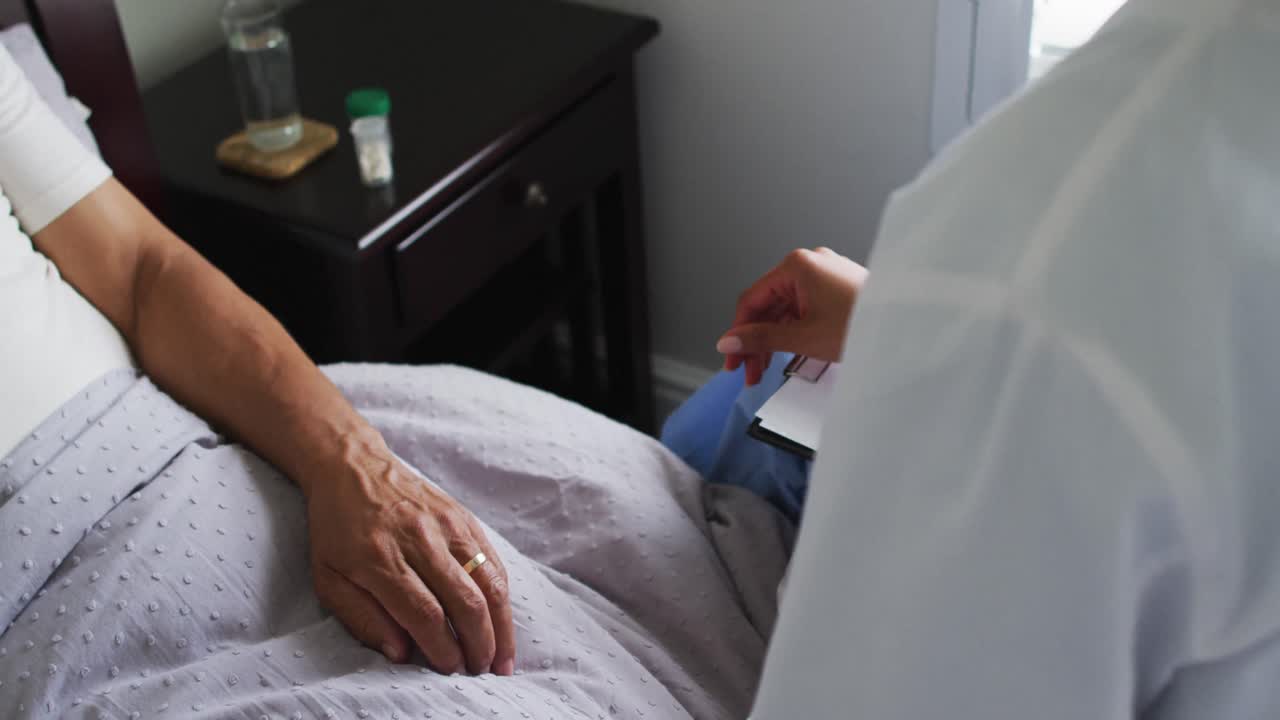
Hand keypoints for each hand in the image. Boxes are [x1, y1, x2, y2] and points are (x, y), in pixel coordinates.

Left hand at [303, 427, 514, 675]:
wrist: (351, 465)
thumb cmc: (335, 528)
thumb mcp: (328, 578)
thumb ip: (362, 618)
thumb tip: (401, 653)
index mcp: (380, 560)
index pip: (425, 613)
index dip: (444, 648)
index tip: (451, 668)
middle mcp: (418, 539)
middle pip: (465, 600)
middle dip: (480, 643)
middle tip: (483, 669)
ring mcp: (446, 524)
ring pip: (488, 580)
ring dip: (501, 622)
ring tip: (504, 653)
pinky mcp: (462, 515)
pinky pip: (492, 558)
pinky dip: (502, 591)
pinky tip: (503, 615)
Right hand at [718, 247, 867, 384]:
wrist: (907, 327)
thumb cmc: (864, 323)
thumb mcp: (803, 337)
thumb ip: (761, 339)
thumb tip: (731, 341)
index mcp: (797, 266)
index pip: (751, 299)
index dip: (737, 332)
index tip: (732, 357)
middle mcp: (810, 264)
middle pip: (768, 305)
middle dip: (756, 340)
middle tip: (748, 371)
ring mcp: (825, 275)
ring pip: (785, 309)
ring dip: (773, 339)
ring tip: (766, 369)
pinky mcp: (838, 288)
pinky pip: (804, 309)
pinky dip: (793, 331)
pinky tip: (788, 353)